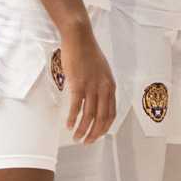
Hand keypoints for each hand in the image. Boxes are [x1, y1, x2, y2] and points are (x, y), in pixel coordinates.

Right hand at [52, 27, 117, 142]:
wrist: (80, 38)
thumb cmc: (88, 53)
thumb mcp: (101, 71)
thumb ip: (101, 86)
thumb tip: (96, 100)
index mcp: (111, 86)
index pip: (111, 113)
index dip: (105, 127)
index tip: (98, 135)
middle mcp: (104, 88)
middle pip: (102, 118)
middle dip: (95, 133)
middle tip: (87, 142)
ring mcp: (91, 86)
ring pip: (89, 115)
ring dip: (83, 129)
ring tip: (77, 138)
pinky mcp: (78, 83)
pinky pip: (77, 106)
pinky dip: (73, 118)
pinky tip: (69, 125)